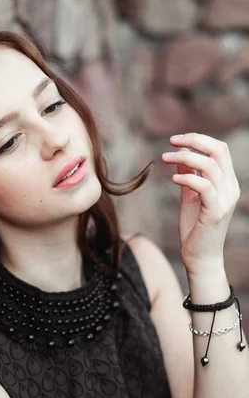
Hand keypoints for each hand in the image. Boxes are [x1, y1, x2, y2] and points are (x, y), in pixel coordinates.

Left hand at [162, 133, 239, 274]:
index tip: (175, 140)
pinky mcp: (216, 212)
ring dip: (185, 157)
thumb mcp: (189, 197)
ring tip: (165, 157)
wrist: (200, 258)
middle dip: (194, 140)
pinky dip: (188, 179)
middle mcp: (230, 188)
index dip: (198, 139)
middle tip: (171, 141)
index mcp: (227, 182)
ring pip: (210, 166)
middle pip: (218, 151)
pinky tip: (173, 179)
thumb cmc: (195, 228)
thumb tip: (180, 154)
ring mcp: (226, 200)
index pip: (220, 149)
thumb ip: (188, 176)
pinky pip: (204, 187)